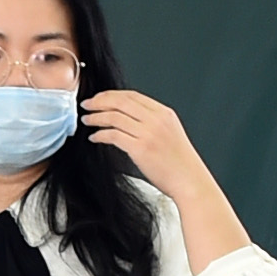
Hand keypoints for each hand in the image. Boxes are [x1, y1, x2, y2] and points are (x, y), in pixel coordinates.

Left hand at [86, 89, 250, 262]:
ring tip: (87, 120)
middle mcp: (156, 120)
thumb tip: (125, 118)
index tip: (99, 98)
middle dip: (100, 101)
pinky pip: (113, 135)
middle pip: (121, 102)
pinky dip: (100, 134)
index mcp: (164, 113)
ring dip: (96, 117)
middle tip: (87, 105)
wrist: (189, 181)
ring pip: (114, 116)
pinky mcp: (141, 148)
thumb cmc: (179, 164)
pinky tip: (95, 137)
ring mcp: (149, 133)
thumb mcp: (169, 133)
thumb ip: (151, 122)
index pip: (132, 95)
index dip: (111, 94)